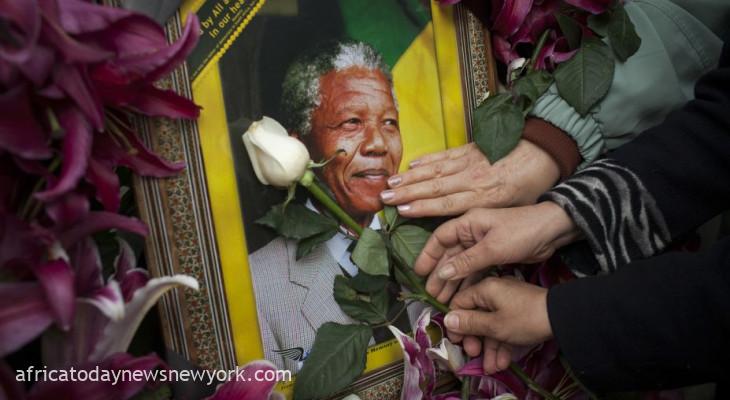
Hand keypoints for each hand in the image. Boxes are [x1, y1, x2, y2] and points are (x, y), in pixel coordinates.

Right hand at [380, 140, 559, 216]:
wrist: (546, 149)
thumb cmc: (533, 184)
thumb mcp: (514, 207)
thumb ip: (488, 219)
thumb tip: (466, 234)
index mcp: (485, 196)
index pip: (447, 203)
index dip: (423, 207)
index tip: (402, 210)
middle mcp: (473, 178)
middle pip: (434, 186)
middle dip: (407, 192)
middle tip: (384, 197)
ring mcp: (471, 161)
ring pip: (435, 170)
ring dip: (410, 177)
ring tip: (390, 183)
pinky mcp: (472, 149)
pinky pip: (445, 155)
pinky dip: (427, 160)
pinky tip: (412, 166)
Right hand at [414, 203, 579, 296]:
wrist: (553, 231)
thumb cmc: (522, 231)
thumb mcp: (493, 248)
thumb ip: (467, 262)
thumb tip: (442, 274)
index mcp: (468, 223)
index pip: (440, 238)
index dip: (428, 255)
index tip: (419, 273)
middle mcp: (472, 233)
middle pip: (449, 254)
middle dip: (439, 274)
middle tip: (431, 294)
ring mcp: (482, 245)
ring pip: (461, 265)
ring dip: (452, 282)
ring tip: (443, 300)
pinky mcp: (493, 256)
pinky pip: (475, 270)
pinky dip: (467, 282)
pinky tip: (461, 296)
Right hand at [444, 277, 552, 373]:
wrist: (562, 318)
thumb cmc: (524, 319)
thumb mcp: (494, 325)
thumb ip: (469, 323)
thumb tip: (447, 320)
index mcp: (485, 289)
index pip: (459, 303)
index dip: (455, 323)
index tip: (456, 341)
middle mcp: (494, 293)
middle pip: (476, 317)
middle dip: (475, 340)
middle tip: (474, 354)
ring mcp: (508, 303)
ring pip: (491, 326)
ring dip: (490, 348)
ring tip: (491, 367)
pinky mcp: (519, 313)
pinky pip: (505, 327)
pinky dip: (503, 344)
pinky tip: (503, 362)